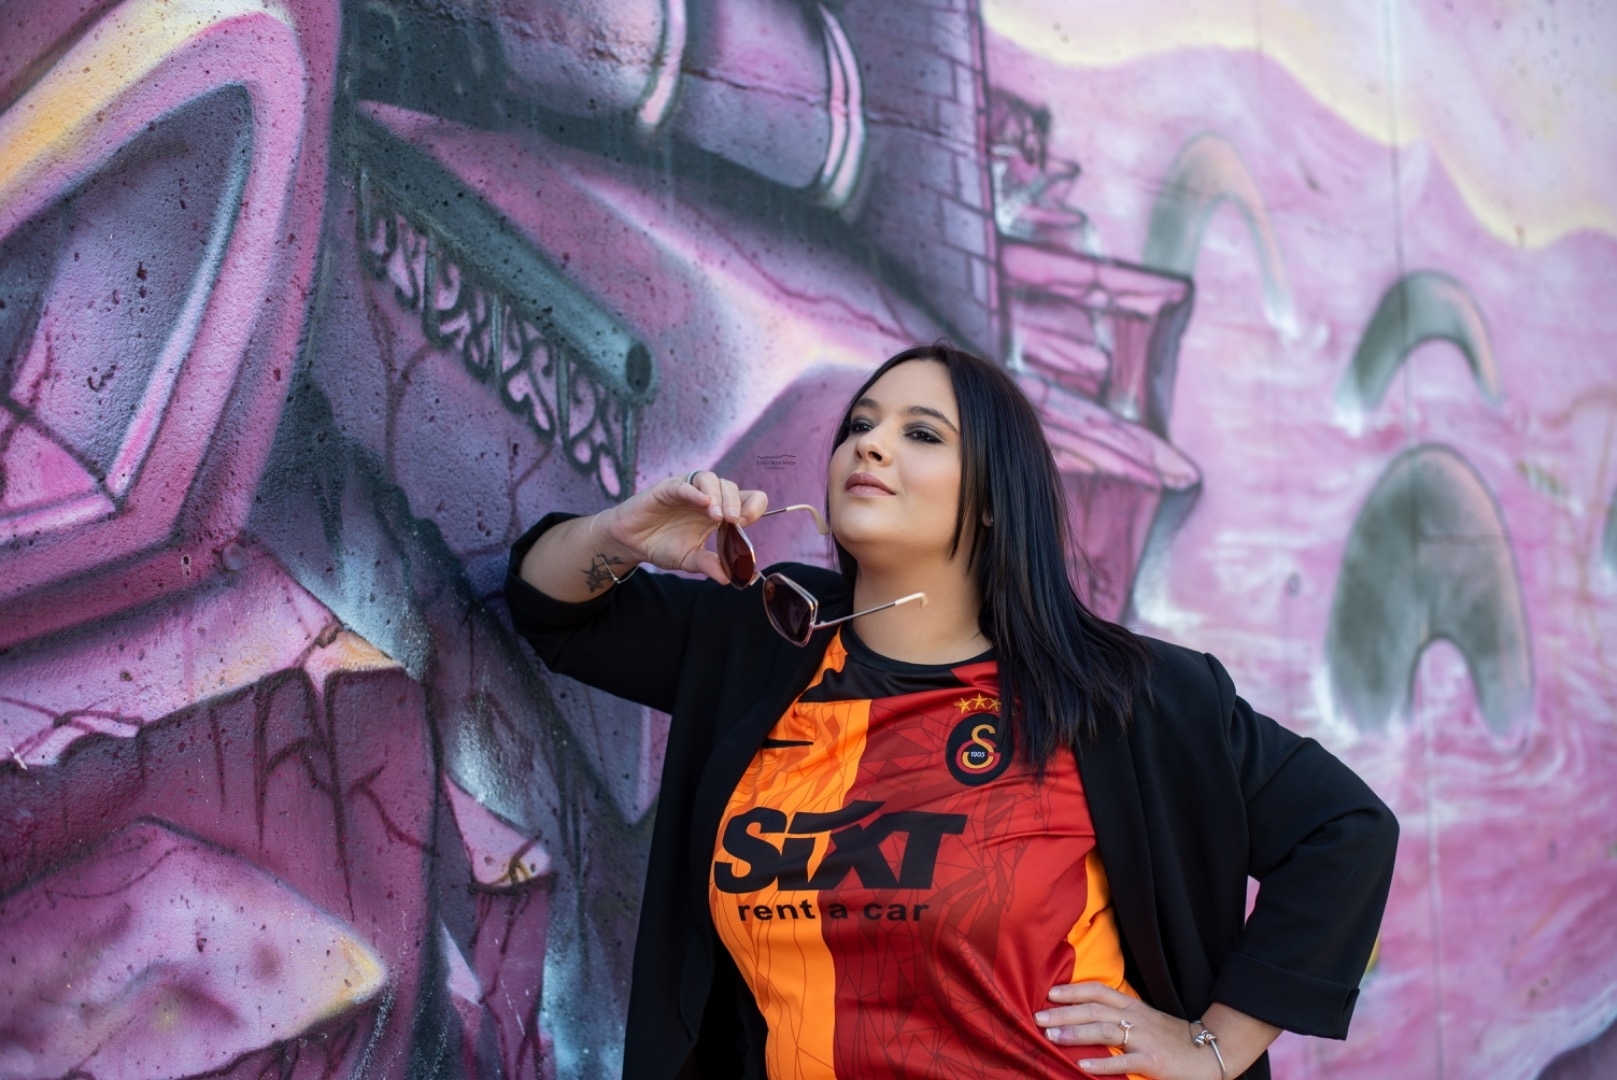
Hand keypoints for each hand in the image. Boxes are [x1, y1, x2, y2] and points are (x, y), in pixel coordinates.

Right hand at [597, 470, 767, 584]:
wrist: (631, 542)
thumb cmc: (662, 546)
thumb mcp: (689, 560)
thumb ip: (709, 565)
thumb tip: (728, 579)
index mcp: (718, 513)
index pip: (747, 499)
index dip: (753, 508)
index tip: (746, 526)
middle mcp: (707, 498)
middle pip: (731, 488)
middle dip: (736, 504)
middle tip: (734, 522)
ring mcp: (689, 490)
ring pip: (711, 480)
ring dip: (719, 496)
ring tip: (717, 517)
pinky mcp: (668, 488)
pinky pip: (685, 483)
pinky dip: (696, 491)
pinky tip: (703, 502)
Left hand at [1034, 983, 1213, 1079]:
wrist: (1208, 1052)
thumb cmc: (1170, 1037)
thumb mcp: (1144, 1019)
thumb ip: (1119, 1015)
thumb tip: (1085, 1014)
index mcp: (1132, 1006)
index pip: (1098, 991)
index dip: (1073, 990)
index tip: (1049, 992)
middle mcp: (1135, 1018)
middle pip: (1094, 1010)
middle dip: (1064, 1012)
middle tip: (1038, 1016)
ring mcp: (1143, 1039)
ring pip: (1104, 1031)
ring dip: (1075, 1033)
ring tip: (1051, 1036)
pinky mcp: (1152, 1061)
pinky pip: (1123, 1062)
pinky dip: (1102, 1063)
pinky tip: (1082, 1065)